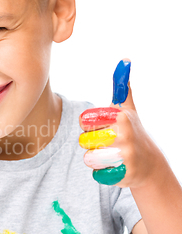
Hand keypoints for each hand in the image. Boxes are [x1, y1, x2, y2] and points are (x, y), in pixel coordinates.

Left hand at [78, 59, 158, 187]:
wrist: (149, 164)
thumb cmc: (133, 132)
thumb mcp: (128, 109)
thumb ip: (122, 88)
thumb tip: (125, 60)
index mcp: (120, 116)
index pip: (84, 121)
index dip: (89, 127)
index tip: (102, 128)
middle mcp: (124, 134)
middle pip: (84, 141)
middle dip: (92, 145)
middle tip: (108, 144)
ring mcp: (125, 155)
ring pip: (88, 158)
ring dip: (96, 159)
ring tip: (110, 156)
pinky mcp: (124, 173)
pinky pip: (97, 174)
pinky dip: (102, 173)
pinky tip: (114, 167)